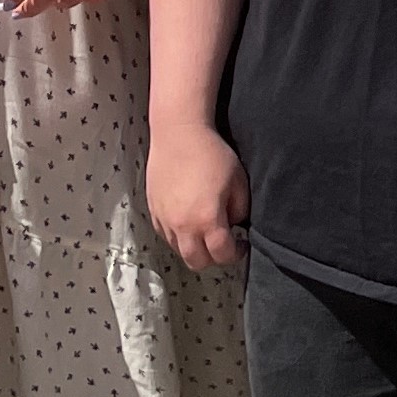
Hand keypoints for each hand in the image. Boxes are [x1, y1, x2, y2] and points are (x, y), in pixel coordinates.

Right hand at [146, 121, 248, 269]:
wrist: (178, 134)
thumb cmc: (212, 154)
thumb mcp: (238, 181)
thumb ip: (239, 210)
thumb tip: (235, 224)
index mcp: (208, 220)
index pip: (222, 255)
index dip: (236, 254)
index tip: (242, 244)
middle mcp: (183, 226)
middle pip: (197, 262)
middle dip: (213, 258)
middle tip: (222, 243)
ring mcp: (165, 220)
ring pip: (179, 250)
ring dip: (194, 247)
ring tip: (204, 231)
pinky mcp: (153, 211)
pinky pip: (166, 235)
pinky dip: (178, 236)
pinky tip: (188, 221)